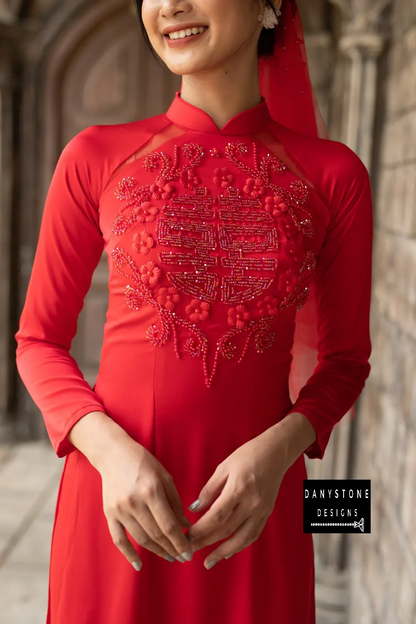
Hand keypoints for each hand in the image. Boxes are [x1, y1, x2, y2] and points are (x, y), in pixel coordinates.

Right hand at [97, 435, 193, 569]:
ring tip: (169, 557)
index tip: (189, 552)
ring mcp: (120, 509)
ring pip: (140, 539)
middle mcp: (135, 502)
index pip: (169, 524)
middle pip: (156, 534)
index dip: (180, 542)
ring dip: (156, 551)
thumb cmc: (143, 462)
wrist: (113, 454)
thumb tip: (185, 525)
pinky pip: (118, 539)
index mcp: (152, 491)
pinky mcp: (109, 514)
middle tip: (182, 557)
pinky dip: (128, 554)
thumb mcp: (164, 476)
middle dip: (171, 549)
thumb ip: (175, 501)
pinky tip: (139, 565)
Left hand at [185, 429, 290, 568]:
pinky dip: (240, 545)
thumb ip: (209, 490)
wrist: (275, 452)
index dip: (200, 529)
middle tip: (190, 550)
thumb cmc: (248, 455)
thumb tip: (194, 510)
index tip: (187, 535)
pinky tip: (229, 551)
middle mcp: (252, 503)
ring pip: (242, 538)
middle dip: (206, 542)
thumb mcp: (224, 467)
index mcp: (238, 488)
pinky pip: (253, 534)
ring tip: (209, 561)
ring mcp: (261, 510)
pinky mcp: (267, 513)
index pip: (216, 516)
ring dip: (224, 552)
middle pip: (226, 530)